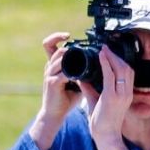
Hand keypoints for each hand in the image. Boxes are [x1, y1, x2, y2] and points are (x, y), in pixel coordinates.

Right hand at [28, 32, 80, 149]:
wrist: (55, 114)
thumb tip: (100, 61)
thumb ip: (83, 70)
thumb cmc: (67, 98)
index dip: (56, 36)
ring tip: (87, 59)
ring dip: (74, 57)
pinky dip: (75, 72)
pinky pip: (65, 73)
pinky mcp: (52, 83)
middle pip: (58, 49)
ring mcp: (49, 74)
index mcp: (54, 65)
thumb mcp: (77, 80)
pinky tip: (83, 74)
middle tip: (87, 49)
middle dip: (71, 47)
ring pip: (61, 58)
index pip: (50, 45)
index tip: (68, 35)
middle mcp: (49, 67)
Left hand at [86, 48, 133, 149]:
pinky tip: (100, 57)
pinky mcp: (112, 97)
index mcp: (126, 93)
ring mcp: (121, 95)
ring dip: (112, 57)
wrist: (105, 137)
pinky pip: (111, 76)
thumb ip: (90, 89)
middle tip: (106, 46)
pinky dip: (106, 64)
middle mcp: (126, 92)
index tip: (110, 52)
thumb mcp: (96, 101)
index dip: (120, 60)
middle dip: (117, 55)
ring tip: (103, 49)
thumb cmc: (102, 121)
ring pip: (121, 69)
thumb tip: (82, 77)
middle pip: (127, 67)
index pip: (127, 72)